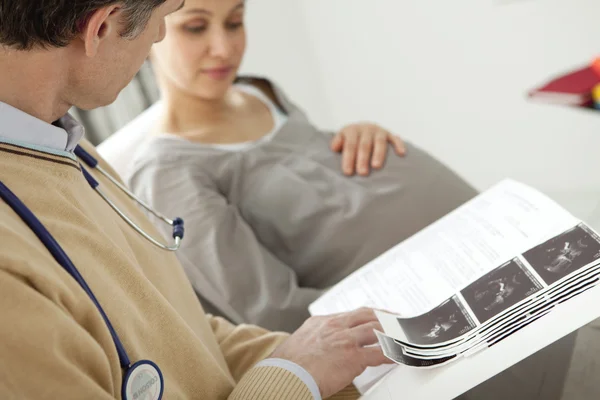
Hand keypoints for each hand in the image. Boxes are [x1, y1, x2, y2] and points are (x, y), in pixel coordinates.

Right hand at [270, 307, 391, 397]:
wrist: (285, 376)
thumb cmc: (288, 365)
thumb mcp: (300, 341)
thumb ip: (315, 338)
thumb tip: (320, 346)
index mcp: (322, 322)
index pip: (352, 313)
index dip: (368, 314)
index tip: (376, 315)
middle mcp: (335, 326)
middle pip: (367, 316)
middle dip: (384, 317)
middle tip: (395, 319)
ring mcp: (345, 340)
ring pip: (376, 330)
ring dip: (391, 332)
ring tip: (401, 335)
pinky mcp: (353, 357)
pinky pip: (379, 353)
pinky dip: (391, 354)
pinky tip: (398, 355)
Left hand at [330, 123, 405, 176]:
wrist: (363, 129)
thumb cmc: (351, 141)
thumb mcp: (341, 139)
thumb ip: (337, 143)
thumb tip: (334, 148)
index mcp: (352, 130)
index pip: (350, 145)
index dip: (348, 158)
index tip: (348, 172)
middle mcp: (366, 129)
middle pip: (364, 145)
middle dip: (363, 159)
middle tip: (362, 173)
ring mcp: (379, 131)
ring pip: (379, 142)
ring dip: (378, 154)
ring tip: (376, 167)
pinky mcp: (390, 134)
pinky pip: (396, 139)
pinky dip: (399, 145)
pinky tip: (402, 153)